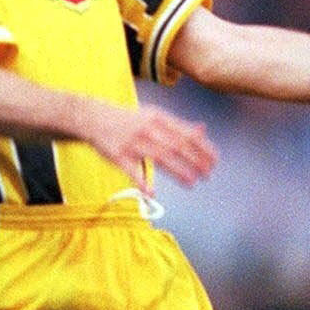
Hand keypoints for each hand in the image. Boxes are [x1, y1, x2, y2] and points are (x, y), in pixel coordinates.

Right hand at [85, 102, 217, 187]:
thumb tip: (203, 130)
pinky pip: (132, 171)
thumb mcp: (154, 116)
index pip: (186, 133)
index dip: (203, 147)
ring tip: (192, 182)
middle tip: (208, 174)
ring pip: (159, 158)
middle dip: (195, 161)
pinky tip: (152, 193)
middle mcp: (147, 129)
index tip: (215, 160)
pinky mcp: (118, 155)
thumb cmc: (129, 120)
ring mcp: (132, 142)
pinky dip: (142, 182)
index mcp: (158, 118)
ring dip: (177, 171)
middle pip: (176, 146)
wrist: (94, 118)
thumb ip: (178, 125)